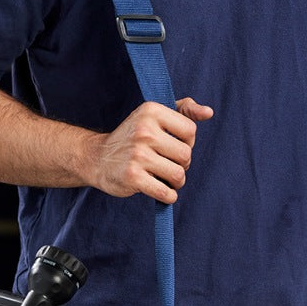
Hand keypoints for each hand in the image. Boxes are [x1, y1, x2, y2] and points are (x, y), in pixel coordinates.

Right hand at [86, 98, 213, 203]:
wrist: (97, 158)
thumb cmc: (132, 137)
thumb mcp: (154, 116)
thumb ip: (184, 110)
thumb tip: (209, 112)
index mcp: (151, 110)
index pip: (190, 131)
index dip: (187, 143)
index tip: (172, 146)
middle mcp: (144, 130)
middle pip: (186, 155)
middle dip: (181, 165)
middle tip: (167, 164)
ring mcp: (137, 154)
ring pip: (178, 175)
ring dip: (175, 182)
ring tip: (165, 178)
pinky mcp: (133, 176)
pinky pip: (165, 192)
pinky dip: (168, 196)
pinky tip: (161, 191)